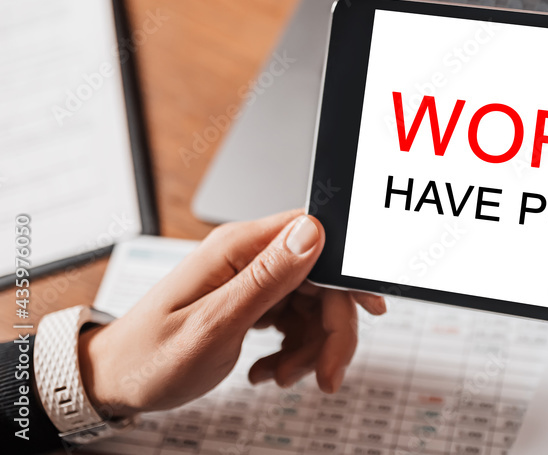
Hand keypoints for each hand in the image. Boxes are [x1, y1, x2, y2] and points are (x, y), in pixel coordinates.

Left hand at [77, 210, 385, 417]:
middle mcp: (248, 257)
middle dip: (331, 331)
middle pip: (322, 281)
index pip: (316, 237)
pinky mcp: (252, 300)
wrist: (114, 381)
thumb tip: (313, 231)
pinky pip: (295, 321)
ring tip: (279, 376)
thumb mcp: (214, 324)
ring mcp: (251, 279)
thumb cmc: (151, 357)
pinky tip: (267, 369)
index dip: (348, 274)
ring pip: (313, 306)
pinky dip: (292, 350)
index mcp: (239, 248)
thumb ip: (267, 278)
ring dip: (308, 348)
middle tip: (326, 374)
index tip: (368, 310)